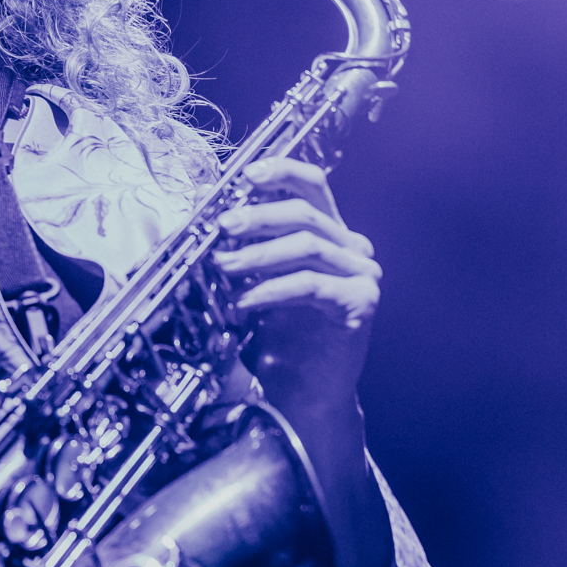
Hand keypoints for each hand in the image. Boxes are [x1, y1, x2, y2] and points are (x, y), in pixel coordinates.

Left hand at [212, 157, 380, 407]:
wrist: (301, 395)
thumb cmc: (277, 338)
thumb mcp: (253, 282)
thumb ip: (242, 245)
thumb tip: (205, 206)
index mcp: (330, 233)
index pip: (312, 184)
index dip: (281, 171)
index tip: (245, 174)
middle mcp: (352, 248)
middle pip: (306, 212)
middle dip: (258, 215)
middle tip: (222, 227)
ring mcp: (362, 275)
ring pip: (308, 245)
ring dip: (259, 253)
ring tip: (223, 265)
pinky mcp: (360, 303)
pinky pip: (311, 284)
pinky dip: (272, 288)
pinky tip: (246, 299)